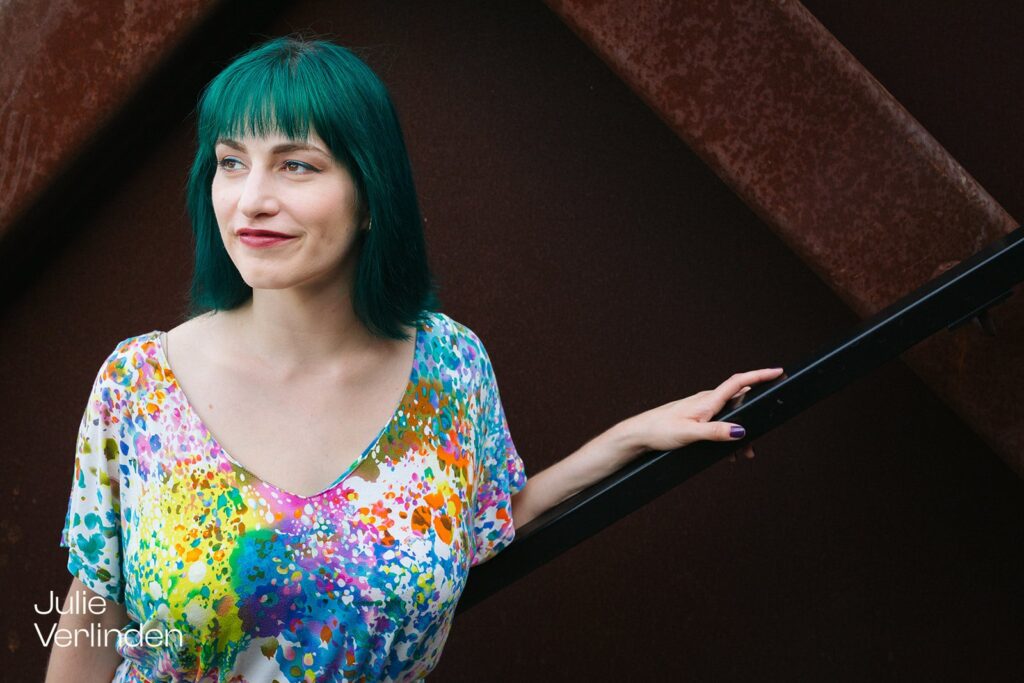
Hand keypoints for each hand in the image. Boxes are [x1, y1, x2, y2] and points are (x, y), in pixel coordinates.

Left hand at [625, 368, 784, 460]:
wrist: (639, 434)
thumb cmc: (660, 431)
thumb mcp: (690, 434)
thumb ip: (716, 432)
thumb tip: (741, 431)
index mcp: (707, 401)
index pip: (739, 382)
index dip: (760, 376)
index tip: (778, 372)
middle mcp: (706, 401)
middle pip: (739, 401)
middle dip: (754, 414)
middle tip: (762, 433)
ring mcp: (701, 408)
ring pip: (730, 415)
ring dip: (741, 432)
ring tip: (745, 454)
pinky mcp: (696, 417)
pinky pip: (720, 423)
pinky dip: (728, 435)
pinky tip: (728, 453)